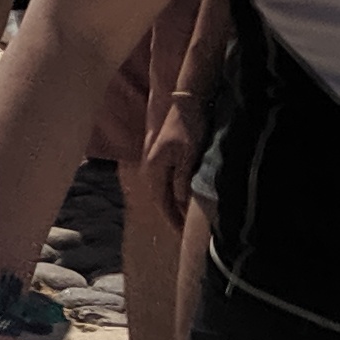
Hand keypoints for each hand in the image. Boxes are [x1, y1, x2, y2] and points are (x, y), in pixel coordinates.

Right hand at [148, 92, 207, 227]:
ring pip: (162, 192)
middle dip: (171, 216)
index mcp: (155, 169)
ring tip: (183, 220)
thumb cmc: (188, 128)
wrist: (184, 103)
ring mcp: (154, 163)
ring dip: (172, 206)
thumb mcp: (189, 155)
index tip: (182, 236)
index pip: (163, 202)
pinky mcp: (162, 158)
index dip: (172, 219)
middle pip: (159, 199)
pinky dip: (173, 195)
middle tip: (183, 234)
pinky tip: (182, 198)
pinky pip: (166, 184)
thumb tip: (179, 202)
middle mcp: (150, 168)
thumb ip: (182, 179)